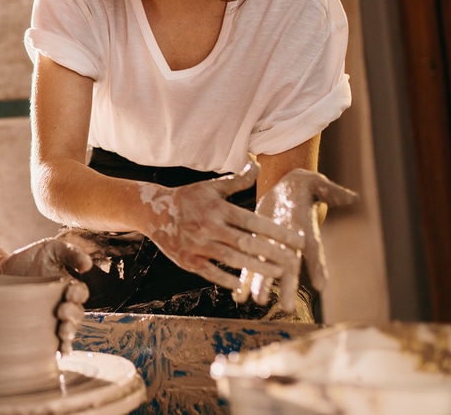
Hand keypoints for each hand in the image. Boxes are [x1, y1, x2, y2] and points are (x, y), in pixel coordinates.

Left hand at [0, 238, 91, 352]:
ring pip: (68, 330)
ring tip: (63, 332)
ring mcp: (51, 317)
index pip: (80, 293)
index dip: (78, 295)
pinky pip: (53, 343)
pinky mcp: (38, 328)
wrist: (1, 269)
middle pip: (76, 315)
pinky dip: (60, 349)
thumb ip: (70, 253)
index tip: (68, 292)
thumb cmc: (29, 258)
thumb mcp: (51, 249)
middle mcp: (63, 304)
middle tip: (62, 311)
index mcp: (68, 286)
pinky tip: (60, 351)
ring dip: (69, 333)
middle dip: (73, 316)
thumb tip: (88, 264)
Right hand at [143, 157, 305, 294]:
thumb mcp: (210, 187)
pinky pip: (210, 272)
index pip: (253, 221)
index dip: (277, 232)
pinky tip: (243, 286)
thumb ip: (236, 180)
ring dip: (256, 268)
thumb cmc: (187, 198)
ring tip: (278, 274)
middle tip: (295, 262)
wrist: (152, 212)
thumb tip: (257, 164)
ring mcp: (197, 245)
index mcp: (218, 208)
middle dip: (273, 253)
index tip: (298, 241)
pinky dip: (227, 279)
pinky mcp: (187, 260)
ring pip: (232, 259)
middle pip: (246, 242)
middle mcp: (209, 227)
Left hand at [237, 169, 357, 310]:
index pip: (314, 250)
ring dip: (262, 285)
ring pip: (268, 269)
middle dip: (287, 286)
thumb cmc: (306, 186)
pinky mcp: (258, 244)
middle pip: (290, 267)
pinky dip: (245, 280)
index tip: (320, 285)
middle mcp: (291, 244)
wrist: (289, 188)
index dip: (317, 267)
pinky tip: (238, 296)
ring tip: (257, 302)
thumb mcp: (318, 184)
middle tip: (286, 308)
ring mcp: (274, 246)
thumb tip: (352, 198)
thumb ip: (331, 192)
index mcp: (305, 230)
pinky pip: (250, 264)